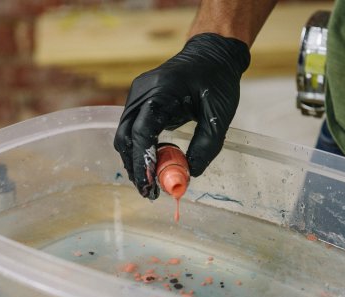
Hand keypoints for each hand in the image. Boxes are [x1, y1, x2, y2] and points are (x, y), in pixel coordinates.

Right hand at [113, 33, 249, 198]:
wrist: (211, 55)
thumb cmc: (217, 80)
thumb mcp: (219, 114)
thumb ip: (206, 145)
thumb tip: (190, 174)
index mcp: (160, 91)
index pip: (141, 132)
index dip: (143, 162)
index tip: (149, 186)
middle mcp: (141, 93)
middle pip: (125, 137)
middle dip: (135, 167)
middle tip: (148, 193)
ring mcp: (137, 96)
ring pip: (125, 136)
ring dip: (135, 161)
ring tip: (150, 184)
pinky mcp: (139, 102)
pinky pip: (132, 130)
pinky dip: (140, 150)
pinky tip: (153, 164)